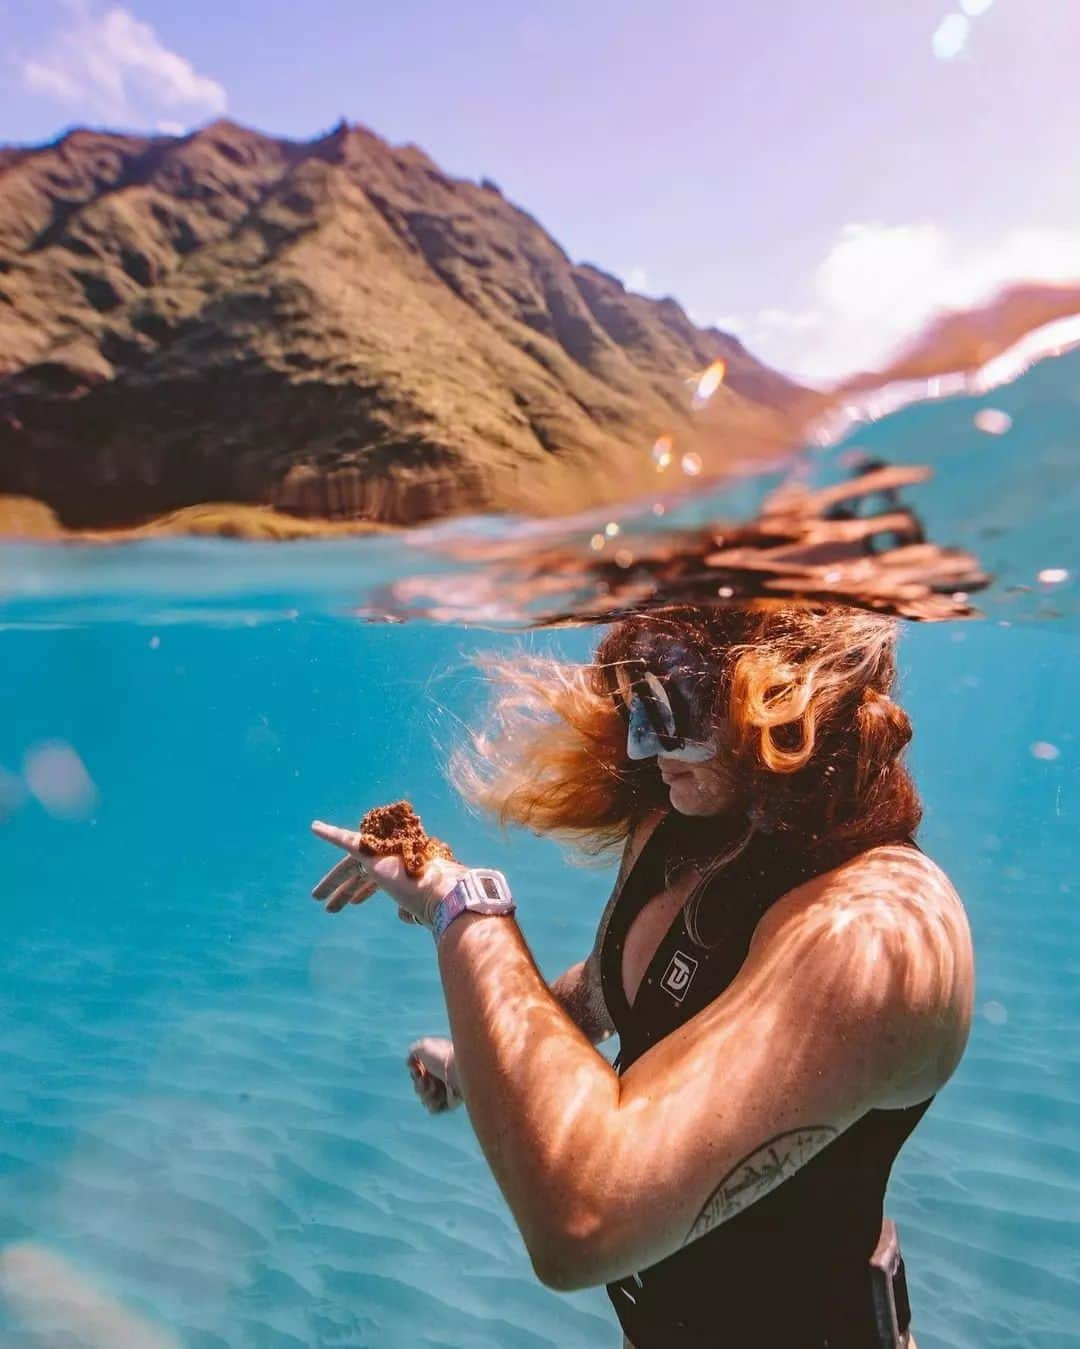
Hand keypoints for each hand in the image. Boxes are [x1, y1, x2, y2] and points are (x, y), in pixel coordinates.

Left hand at [310, 819, 467, 926]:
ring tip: (316, 897)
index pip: (375, 879)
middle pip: (360, 872)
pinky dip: (331, 834)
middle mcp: (389, 859)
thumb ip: (409, 912)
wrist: (438, 891)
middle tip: (327, 907)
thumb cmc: (434, 902)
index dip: (363, 891)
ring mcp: (381, 853)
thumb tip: (404, 916)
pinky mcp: (371, 849)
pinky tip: (316, 828)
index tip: (354, 904)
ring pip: (349, 865)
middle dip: (345, 889)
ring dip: (333, 882)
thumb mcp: (419, 909)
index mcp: (399, 870)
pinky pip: (346, 840)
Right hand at [407, 1036, 464, 1112]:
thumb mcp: (423, 1046)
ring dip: (426, 1094)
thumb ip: (413, 1052)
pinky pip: (433, 1109)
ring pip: (424, 1099)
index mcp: (437, 1062)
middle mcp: (441, 1075)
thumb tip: (410, 1063)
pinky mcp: (450, 1103)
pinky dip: (433, 1104)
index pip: (418, 1072)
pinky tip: (440, 1097)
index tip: (417, 1070)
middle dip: (420, 1086)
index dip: (415, 1073)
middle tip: (426, 1081)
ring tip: (435, 1089)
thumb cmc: (442, 1058)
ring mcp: (446, 1089)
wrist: (459, 1072)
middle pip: (419, 1087)